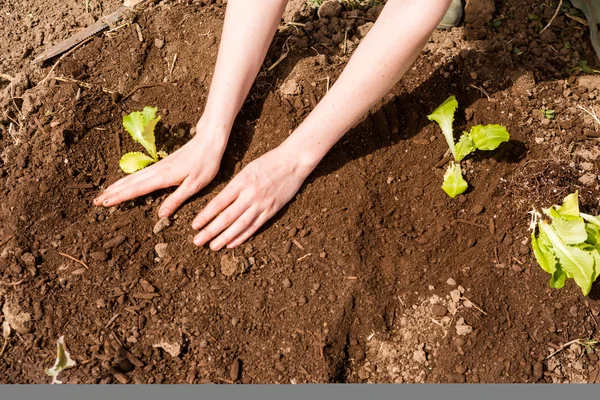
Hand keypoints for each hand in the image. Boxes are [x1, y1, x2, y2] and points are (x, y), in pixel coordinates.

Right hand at [93, 118, 228, 217]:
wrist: (209, 142)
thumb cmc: (205, 164)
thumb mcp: (195, 185)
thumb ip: (177, 199)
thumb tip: (161, 215)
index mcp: (163, 177)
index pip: (137, 189)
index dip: (120, 197)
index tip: (105, 203)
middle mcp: (157, 171)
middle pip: (129, 183)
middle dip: (112, 192)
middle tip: (95, 202)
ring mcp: (158, 167)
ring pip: (132, 178)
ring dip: (117, 186)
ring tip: (104, 194)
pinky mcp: (161, 165)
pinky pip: (140, 175)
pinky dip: (127, 181)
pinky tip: (123, 184)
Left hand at [191, 145, 315, 249]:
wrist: (293, 161)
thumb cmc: (269, 162)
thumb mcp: (247, 170)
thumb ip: (235, 186)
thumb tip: (219, 204)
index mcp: (241, 182)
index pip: (219, 203)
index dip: (206, 215)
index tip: (195, 225)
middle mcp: (249, 195)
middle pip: (226, 217)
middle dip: (210, 231)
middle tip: (197, 241)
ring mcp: (261, 204)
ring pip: (239, 225)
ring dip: (224, 237)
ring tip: (212, 246)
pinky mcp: (272, 210)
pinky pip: (255, 226)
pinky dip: (242, 236)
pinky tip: (232, 244)